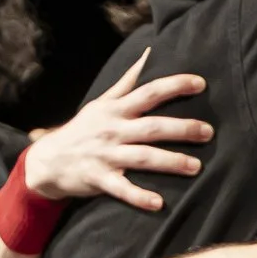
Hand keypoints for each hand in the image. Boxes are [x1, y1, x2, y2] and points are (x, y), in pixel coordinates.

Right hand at [18, 51, 209, 210]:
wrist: (47, 161)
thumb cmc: (82, 130)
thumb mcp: (101, 103)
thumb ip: (127, 82)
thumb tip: (149, 54)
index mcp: (115, 110)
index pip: (148, 93)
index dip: (174, 86)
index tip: (201, 83)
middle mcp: (112, 130)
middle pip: (151, 127)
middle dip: (181, 128)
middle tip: (209, 132)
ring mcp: (105, 155)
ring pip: (142, 157)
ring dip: (169, 162)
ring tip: (196, 167)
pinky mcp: (98, 179)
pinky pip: (121, 189)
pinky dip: (139, 196)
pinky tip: (158, 204)